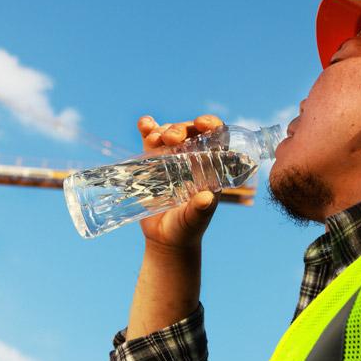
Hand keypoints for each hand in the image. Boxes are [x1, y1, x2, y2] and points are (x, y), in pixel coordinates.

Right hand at [136, 114, 223, 249]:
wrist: (165, 237)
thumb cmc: (186, 229)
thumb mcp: (194, 220)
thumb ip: (200, 210)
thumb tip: (206, 197)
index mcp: (210, 168)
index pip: (217, 139)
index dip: (212, 125)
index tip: (201, 123)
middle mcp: (192, 159)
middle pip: (190, 133)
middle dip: (180, 129)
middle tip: (171, 138)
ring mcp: (171, 158)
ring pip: (169, 133)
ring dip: (162, 130)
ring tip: (155, 139)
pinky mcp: (152, 161)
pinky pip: (150, 140)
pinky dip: (147, 129)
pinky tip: (144, 124)